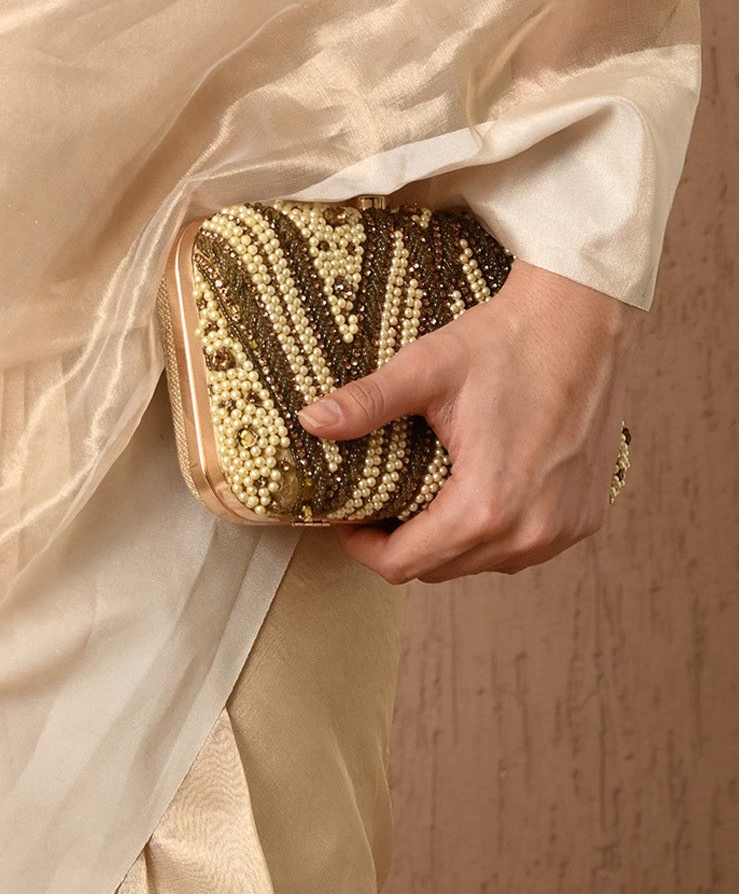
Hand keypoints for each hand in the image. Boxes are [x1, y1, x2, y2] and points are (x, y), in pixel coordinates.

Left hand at [297, 261, 633, 583]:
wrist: (580, 323)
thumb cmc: (505, 343)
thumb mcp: (425, 370)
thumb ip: (366, 403)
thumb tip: (309, 421)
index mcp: (487, 506)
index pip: (407, 564)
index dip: (365, 548)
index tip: (347, 520)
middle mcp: (531, 533)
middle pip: (443, 570)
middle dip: (402, 544)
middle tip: (378, 503)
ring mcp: (564, 530)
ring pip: (485, 562)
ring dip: (449, 540)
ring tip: (423, 495)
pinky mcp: (585, 518)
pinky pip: (524, 546)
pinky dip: (494, 531)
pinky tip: (476, 491)